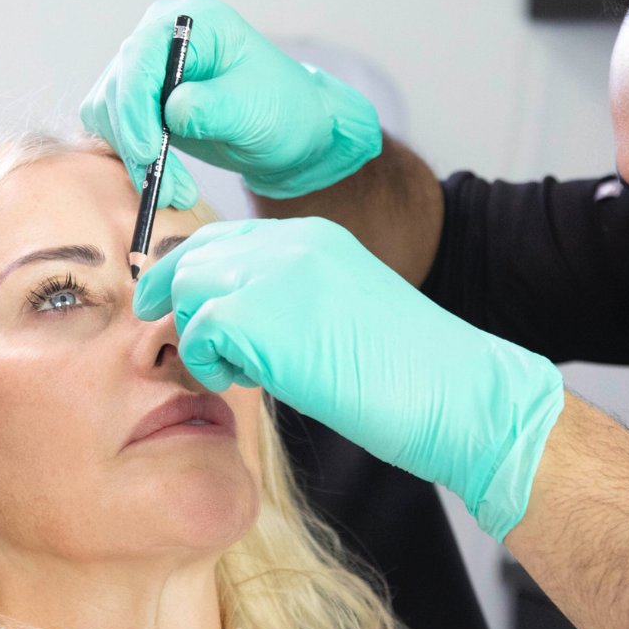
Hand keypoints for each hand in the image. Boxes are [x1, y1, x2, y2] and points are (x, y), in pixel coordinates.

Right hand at [82, 0, 381, 207]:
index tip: (146, 151)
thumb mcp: (255, 109)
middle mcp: (160, 37)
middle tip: (161, 188)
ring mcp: (147, 68)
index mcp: (194, 21)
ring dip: (133, 157)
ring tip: (173, 194)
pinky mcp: (140, 101)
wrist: (289, 131)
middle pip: (118, 85)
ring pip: (109, 111)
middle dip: (135, 141)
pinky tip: (162, 184)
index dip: (136, 104)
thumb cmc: (282, 110)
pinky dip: (131, 159)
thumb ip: (213, 106)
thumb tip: (170, 111)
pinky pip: (114, 129)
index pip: (142, 55)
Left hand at [132, 217, 563, 540]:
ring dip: (199, 335)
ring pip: (191, 290)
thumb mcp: (341, 311)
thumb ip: (290, 298)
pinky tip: (250, 382)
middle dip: (176, 295)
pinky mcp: (258, 316)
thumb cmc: (410, 371)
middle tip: (173, 336)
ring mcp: (273, 274)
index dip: (198, 269)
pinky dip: (210, 365)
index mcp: (316, 236)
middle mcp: (291, 242)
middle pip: (198, 255)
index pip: (230, 237)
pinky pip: (197, 334)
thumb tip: (231, 321)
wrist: (456, 391)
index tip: (179, 301)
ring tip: (237, 372)